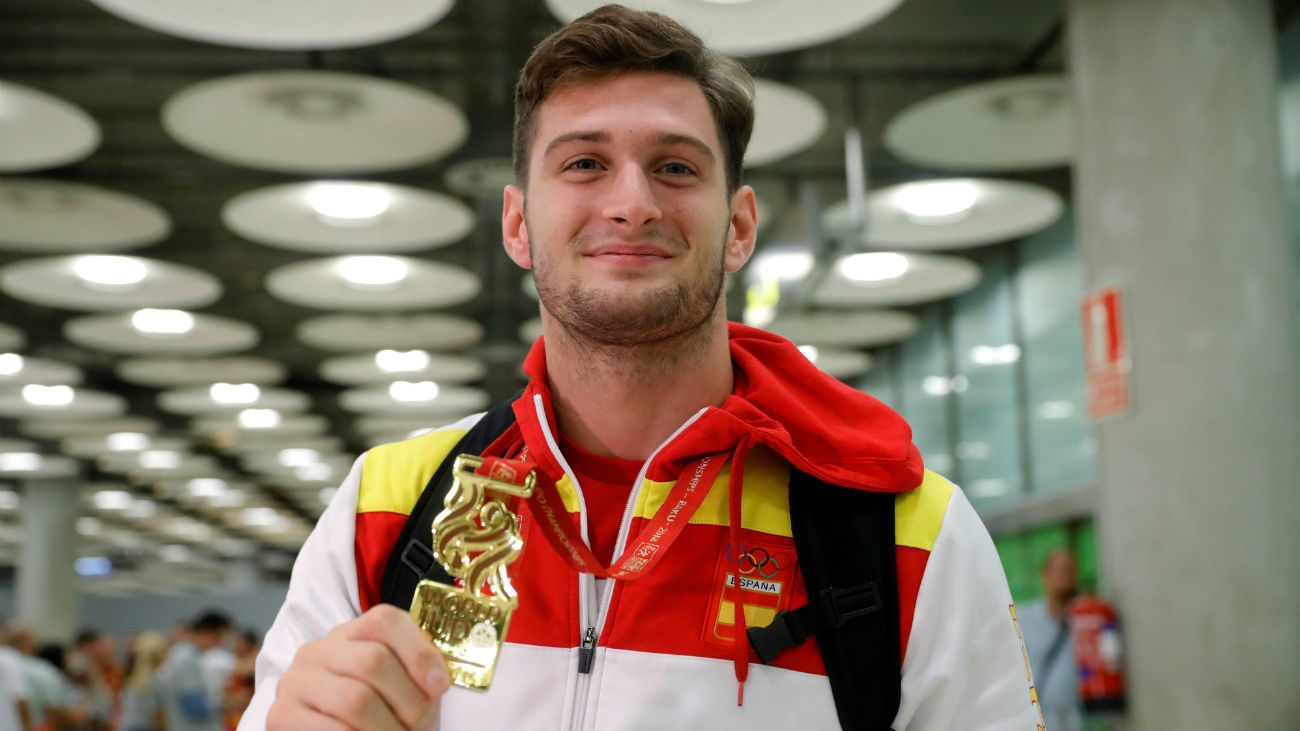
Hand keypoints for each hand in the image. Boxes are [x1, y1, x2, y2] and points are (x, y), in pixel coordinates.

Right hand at [267, 604, 450, 730]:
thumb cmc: (374, 713)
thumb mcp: (397, 686)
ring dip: (388, 728)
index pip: (385, 620)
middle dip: (408, 700)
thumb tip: (437, 681)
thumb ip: (417, 673)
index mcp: (351, 633)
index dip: (418, 652)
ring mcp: (296, 681)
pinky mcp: (281, 715)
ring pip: (355, 699)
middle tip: (419, 725)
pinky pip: (334, 730)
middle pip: (373, 661)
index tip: (440, 686)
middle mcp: (318, 650)